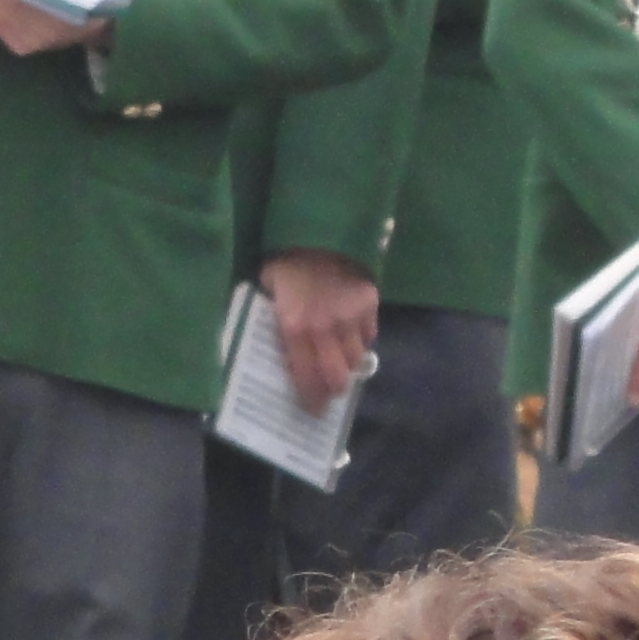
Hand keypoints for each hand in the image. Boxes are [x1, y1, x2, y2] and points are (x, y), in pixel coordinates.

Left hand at [261, 248, 380, 413]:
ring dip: (348, 365)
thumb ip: (276, 319)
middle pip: (339, 377)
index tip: (311, 410)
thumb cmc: (285, 261)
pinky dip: (361, 340)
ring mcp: (351, 317)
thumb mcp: (269, 291)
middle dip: (334, 390)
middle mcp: (326, 329)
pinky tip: (350, 334)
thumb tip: (280, 345)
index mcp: (295, 329)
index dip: (310, 399)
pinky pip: (369, 334)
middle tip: (328, 393)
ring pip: (357, 359)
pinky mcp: (370, 304)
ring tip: (338, 362)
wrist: (321, 229)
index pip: (306, 378)